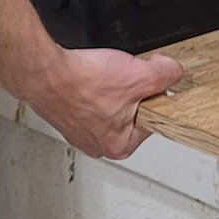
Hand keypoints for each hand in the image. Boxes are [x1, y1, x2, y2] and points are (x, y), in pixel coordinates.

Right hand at [21, 46, 185, 158]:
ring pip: (111, 103)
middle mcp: (98, 144)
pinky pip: (90, 98)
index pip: (154, 119)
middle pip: (132, 111)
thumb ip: (166, 75)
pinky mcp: (67, 114)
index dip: (154, 92)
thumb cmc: (83, 83)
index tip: (147, 80)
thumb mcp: (139, 76)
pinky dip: (92, 84)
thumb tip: (173, 72)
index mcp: (119, 146)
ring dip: (112, 85)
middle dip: (131, 89)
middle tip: (121, 76)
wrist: (45, 72)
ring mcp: (80, 131)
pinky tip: (88, 76)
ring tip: (102, 76)